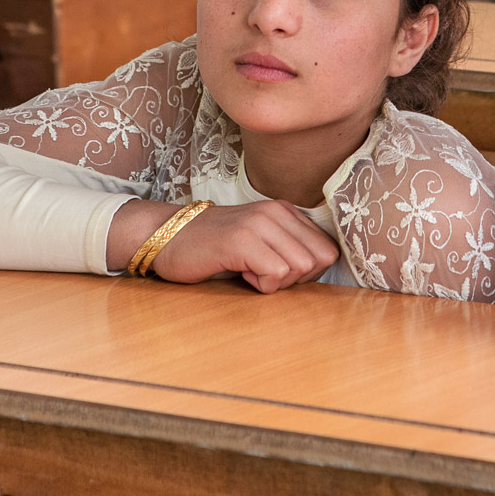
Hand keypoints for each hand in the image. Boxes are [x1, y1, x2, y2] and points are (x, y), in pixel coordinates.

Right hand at [151, 201, 339, 293]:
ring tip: (250, 272)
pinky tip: (242, 274)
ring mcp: (259, 223)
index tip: (280, 272)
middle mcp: (276, 211)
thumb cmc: (214, 248)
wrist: (167, 237)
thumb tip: (319, 272)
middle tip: (266, 276)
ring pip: (301, 267)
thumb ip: (289, 249)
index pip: (327, 249)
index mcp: (285, 211)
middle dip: (297, 279)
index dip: (309, 272)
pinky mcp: (241, 240)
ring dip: (277, 282)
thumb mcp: (260, 242)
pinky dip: (262, 285)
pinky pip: (277, 273)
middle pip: (319, 259)